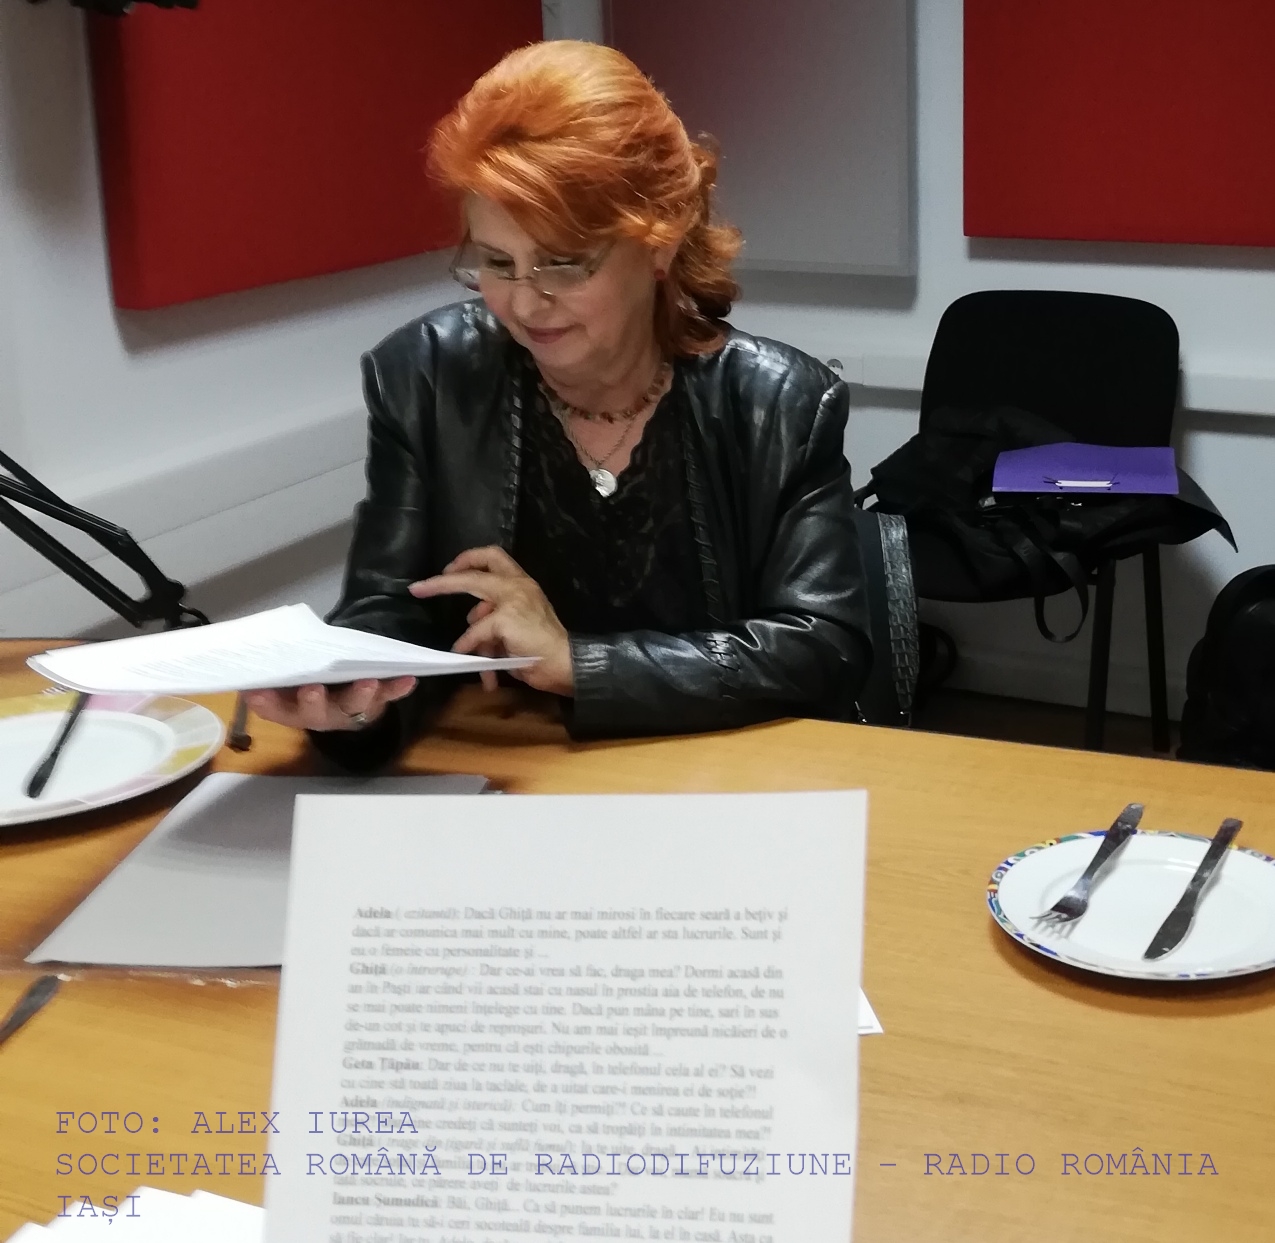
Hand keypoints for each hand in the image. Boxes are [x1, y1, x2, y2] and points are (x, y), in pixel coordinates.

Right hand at [244, 677, 417, 731]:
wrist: (345, 705)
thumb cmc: (308, 686)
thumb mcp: (287, 684)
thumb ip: (273, 674)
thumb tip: (246, 651)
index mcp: (293, 709)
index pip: (274, 710)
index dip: (264, 703)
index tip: (254, 692)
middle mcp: (320, 714)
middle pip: (315, 712)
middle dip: (313, 701)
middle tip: (312, 689)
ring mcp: (349, 709)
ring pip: (353, 706)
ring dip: (360, 694)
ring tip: (368, 681)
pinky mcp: (376, 702)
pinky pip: (388, 696)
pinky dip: (398, 688)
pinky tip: (409, 679)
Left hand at [410, 546, 573, 696]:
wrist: (564, 662)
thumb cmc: (543, 647)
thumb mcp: (517, 625)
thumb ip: (494, 617)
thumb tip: (472, 621)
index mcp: (522, 583)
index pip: (494, 556)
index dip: (468, 558)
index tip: (450, 570)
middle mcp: (517, 585)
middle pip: (475, 571)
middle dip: (442, 581)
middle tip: (420, 588)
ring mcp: (512, 600)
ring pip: (474, 610)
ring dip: (468, 633)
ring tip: (466, 654)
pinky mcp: (505, 619)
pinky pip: (477, 634)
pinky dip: (471, 647)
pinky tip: (471, 661)